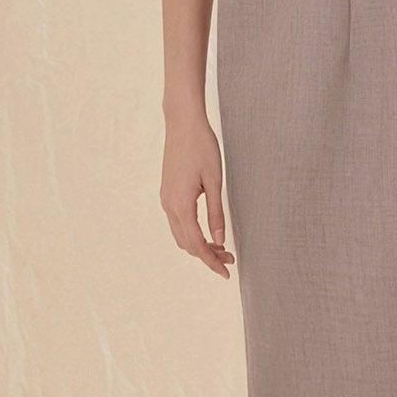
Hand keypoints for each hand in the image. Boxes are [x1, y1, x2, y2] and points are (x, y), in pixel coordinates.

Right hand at [162, 111, 234, 276]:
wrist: (183, 123)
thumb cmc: (202, 147)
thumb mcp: (215, 181)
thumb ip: (216, 213)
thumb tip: (220, 240)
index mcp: (181, 205)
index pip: (197, 244)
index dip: (211, 261)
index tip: (226, 273)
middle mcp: (169, 206)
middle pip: (187, 244)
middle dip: (207, 255)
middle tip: (230, 260)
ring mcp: (166, 199)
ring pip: (181, 235)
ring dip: (199, 245)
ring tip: (222, 247)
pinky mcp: (167, 193)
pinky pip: (178, 222)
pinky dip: (192, 233)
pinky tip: (207, 231)